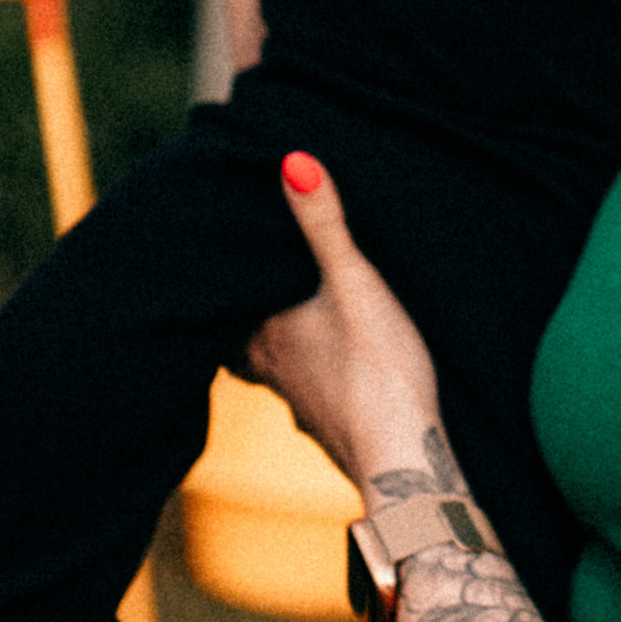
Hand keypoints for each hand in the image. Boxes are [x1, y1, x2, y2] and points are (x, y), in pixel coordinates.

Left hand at [250, 153, 448, 507]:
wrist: (403, 462)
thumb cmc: (378, 370)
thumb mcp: (356, 283)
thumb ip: (325, 224)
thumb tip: (291, 160)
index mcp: (265, 334)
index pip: (222, 300)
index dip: (221, 277)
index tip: (216, 250)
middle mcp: (271, 370)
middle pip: (240, 334)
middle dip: (245, 309)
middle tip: (247, 278)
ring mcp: (299, 403)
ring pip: (272, 365)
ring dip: (278, 342)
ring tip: (286, 315)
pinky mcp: (330, 425)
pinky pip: (307, 391)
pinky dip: (310, 373)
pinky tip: (330, 369)